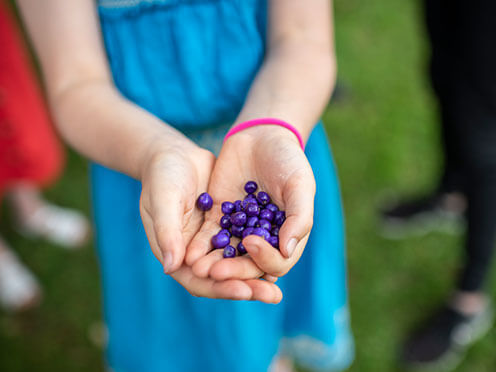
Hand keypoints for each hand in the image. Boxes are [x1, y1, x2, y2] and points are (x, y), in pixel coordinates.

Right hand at [139, 139, 281, 302]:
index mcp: (176, 255)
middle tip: (273, 296)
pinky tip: (282, 253)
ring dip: (258, 272)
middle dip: (248, 286)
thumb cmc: (161, 177)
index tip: (243, 290)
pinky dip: (262, 249)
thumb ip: (167, 232)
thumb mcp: (163, 200)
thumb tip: (172, 267)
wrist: (174, 154)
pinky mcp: (228, 225)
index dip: (221, 288)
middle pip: (223, 278)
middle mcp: (196, 254)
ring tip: (279, 285)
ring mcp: (214, 240)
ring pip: (238, 262)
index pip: (198, 281)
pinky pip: (246, 240)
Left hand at [186, 125, 315, 284]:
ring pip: (227, 254)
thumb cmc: (288, 159)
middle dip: (233, 270)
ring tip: (197, 268)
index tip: (251, 242)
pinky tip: (189, 251)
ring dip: (213, 263)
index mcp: (287, 236)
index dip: (265, 259)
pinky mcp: (220, 217)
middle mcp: (263, 238)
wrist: (261, 136)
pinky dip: (201, 245)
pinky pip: (210, 235)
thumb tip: (287, 251)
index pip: (278, 261)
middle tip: (215, 272)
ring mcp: (240, 229)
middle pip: (249, 264)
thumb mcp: (299, 185)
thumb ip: (299, 218)